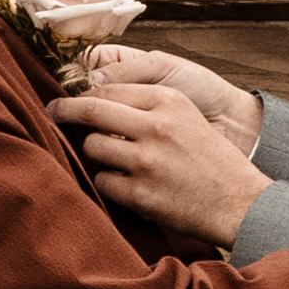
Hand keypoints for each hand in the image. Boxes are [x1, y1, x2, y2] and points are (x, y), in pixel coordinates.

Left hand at [70, 53, 264, 248]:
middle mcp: (155, 126)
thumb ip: (147, 105)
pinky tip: (127, 184)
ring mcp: (145, 160)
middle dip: (65, 112)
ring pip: (93, 148)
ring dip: (96, 153)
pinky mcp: (139, 193)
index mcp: (168, 100)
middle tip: (52, 113)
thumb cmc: (209, 157)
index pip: (109, 88)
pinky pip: (102, 181)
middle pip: (91, 111)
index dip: (82, 93)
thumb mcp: (185, 116)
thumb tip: (98, 100)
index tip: (67, 98)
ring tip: (113, 159)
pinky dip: (108, 182)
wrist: (236, 200)